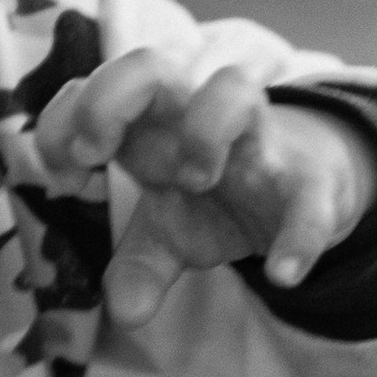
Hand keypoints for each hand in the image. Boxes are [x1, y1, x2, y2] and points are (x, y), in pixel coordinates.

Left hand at [42, 53, 376, 329]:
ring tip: (193, 180)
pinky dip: (301, 234)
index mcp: (153, 125)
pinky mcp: (310, 177)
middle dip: (111, 99)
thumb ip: (139, 266)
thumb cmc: (224, 190)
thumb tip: (124, 312)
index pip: (90, 88)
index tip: (66, 174)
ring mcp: (259, 140)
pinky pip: (310, 194)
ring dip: (204, 130)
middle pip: (149, 64)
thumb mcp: (173, 233)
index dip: (63, 121)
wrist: (312, 178)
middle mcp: (199, 117)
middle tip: (99, 154)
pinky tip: (282, 276)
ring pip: (235, 91)